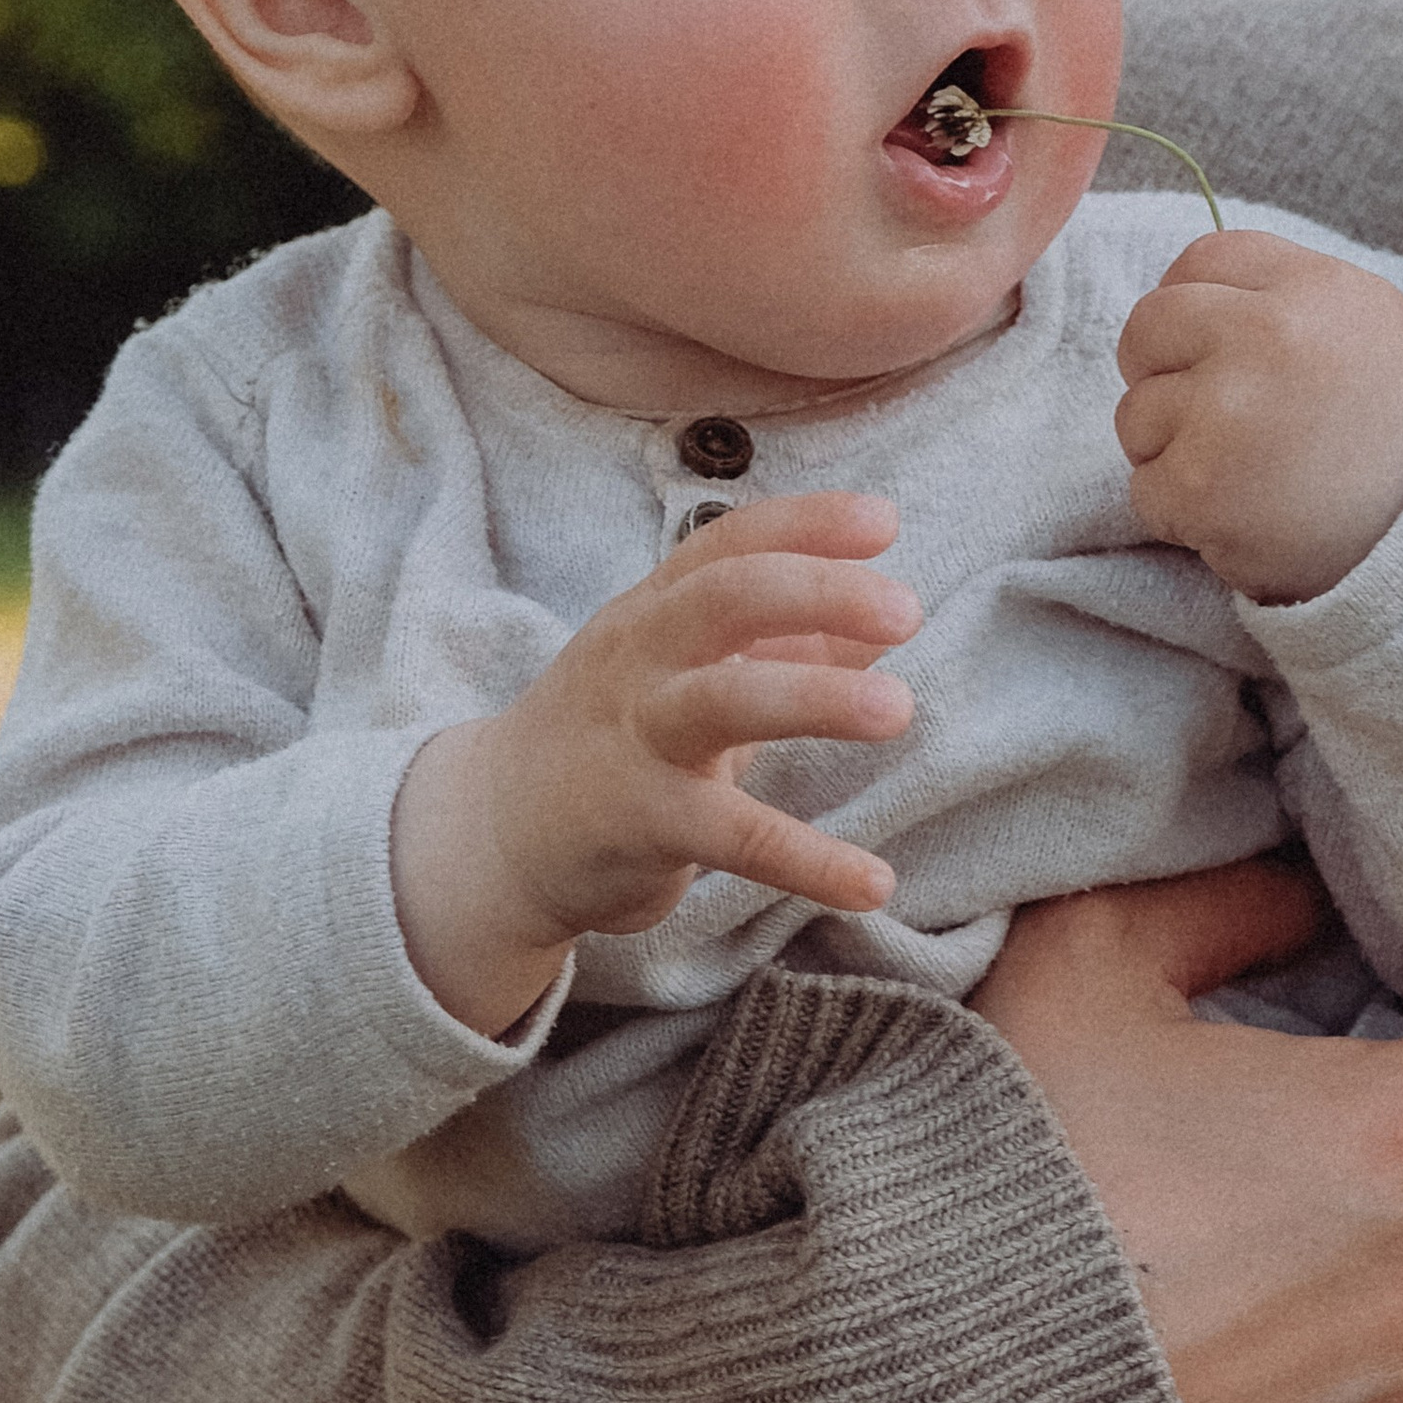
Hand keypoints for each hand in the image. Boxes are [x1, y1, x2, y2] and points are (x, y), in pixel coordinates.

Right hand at [393, 494, 919, 1034]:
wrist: (495, 836)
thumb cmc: (612, 742)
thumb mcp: (687, 675)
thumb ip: (785, 645)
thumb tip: (883, 620)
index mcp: (654, 613)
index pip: (729, 545)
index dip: (806, 524)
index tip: (885, 521)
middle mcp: (639, 660)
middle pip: (724, 598)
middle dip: (817, 591)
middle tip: (907, 609)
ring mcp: (634, 739)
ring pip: (724, 700)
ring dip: (816, 696)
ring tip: (899, 709)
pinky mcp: (639, 823)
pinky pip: (734, 837)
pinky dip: (809, 860)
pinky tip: (875, 881)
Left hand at [1114, 231, 1402, 600]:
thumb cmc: (1395, 428)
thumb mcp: (1366, 322)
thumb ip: (1280, 294)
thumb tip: (1187, 289)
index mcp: (1308, 287)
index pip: (1198, 262)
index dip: (1193, 308)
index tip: (1216, 348)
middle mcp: (1265, 337)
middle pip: (1147, 328)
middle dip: (1162, 371)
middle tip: (1216, 415)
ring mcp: (1226, 413)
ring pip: (1136, 414)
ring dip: (1174, 449)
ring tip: (1247, 471)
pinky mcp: (1199, 489)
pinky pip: (1145, 488)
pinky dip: (1181, 511)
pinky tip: (1241, 513)